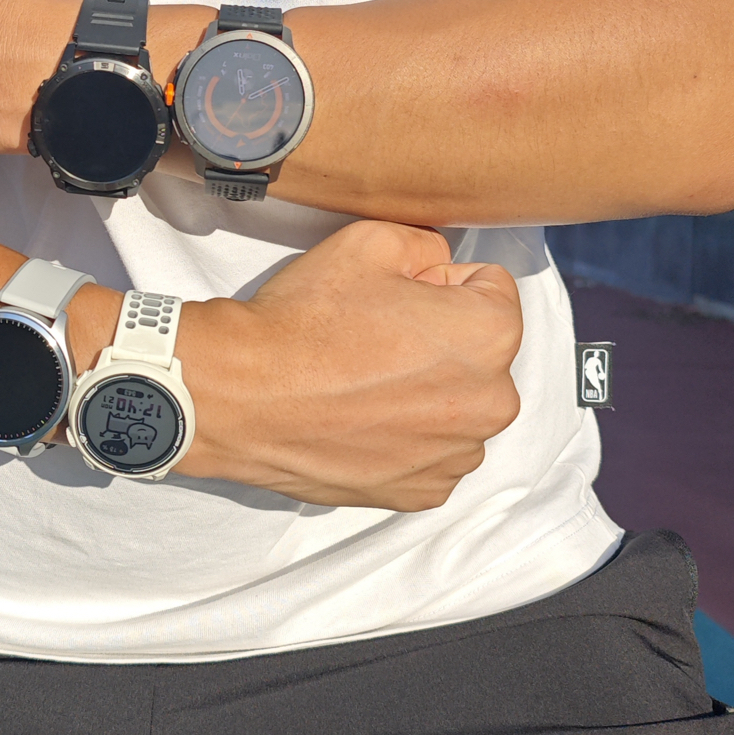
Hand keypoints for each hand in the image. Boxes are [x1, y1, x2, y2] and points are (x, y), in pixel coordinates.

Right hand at [177, 220, 521, 508]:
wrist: (241, 396)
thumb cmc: (304, 321)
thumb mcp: (368, 242)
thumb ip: (427, 244)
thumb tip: (440, 266)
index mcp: (491, 335)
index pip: (491, 289)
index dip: (437, 283)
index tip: (394, 297)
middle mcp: (491, 403)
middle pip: (479, 354)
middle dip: (441, 341)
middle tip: (375, 338)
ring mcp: (457, 455)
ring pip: (458, 406)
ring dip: (426, 393)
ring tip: (363, 382)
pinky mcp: (422, 492)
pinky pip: (432, 452)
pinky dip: (405, 437)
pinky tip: (360, 419)